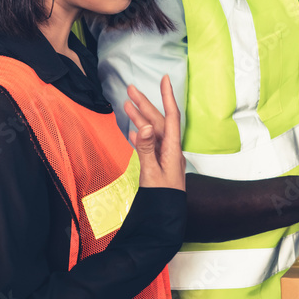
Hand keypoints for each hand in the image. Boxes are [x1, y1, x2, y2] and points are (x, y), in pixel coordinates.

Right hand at [124, 75, 185, 191]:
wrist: (165, 219)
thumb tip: (143, 126)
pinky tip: (132, 129)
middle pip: (158, 121)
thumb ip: (146, 149)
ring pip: (152, 132)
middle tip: (130, 89)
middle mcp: (170, 149)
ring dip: (140, 118)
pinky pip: (149, 145)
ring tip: (126, 105)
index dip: (168, 96)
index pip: (171, 116)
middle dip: (145, 104)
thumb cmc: (162, 198)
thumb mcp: (152, 173)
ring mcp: (164, 157)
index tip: (165, 79)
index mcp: (172, 149)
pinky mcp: (158, 164)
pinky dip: (140, 135)